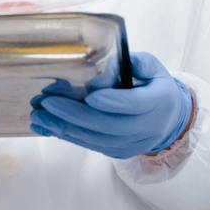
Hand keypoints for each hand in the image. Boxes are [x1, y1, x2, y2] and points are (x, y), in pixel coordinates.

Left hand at [28, 49, 190, 157]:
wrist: (170, 119)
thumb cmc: (156, 87)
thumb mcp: (153, 68)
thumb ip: (134, 62)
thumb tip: (105, 57)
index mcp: (159, 101)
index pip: (135, 104)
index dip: (113, 102)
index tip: (90, 96)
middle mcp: (147, 127)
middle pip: (110, 126)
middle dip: (75, 115)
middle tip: (48, 103)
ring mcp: (133, 143)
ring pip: (97, 140)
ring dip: (66, 128)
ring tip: (40, 116)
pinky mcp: (120, 152)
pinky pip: (93, 146)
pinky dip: (69, 136)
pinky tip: (49, 126)